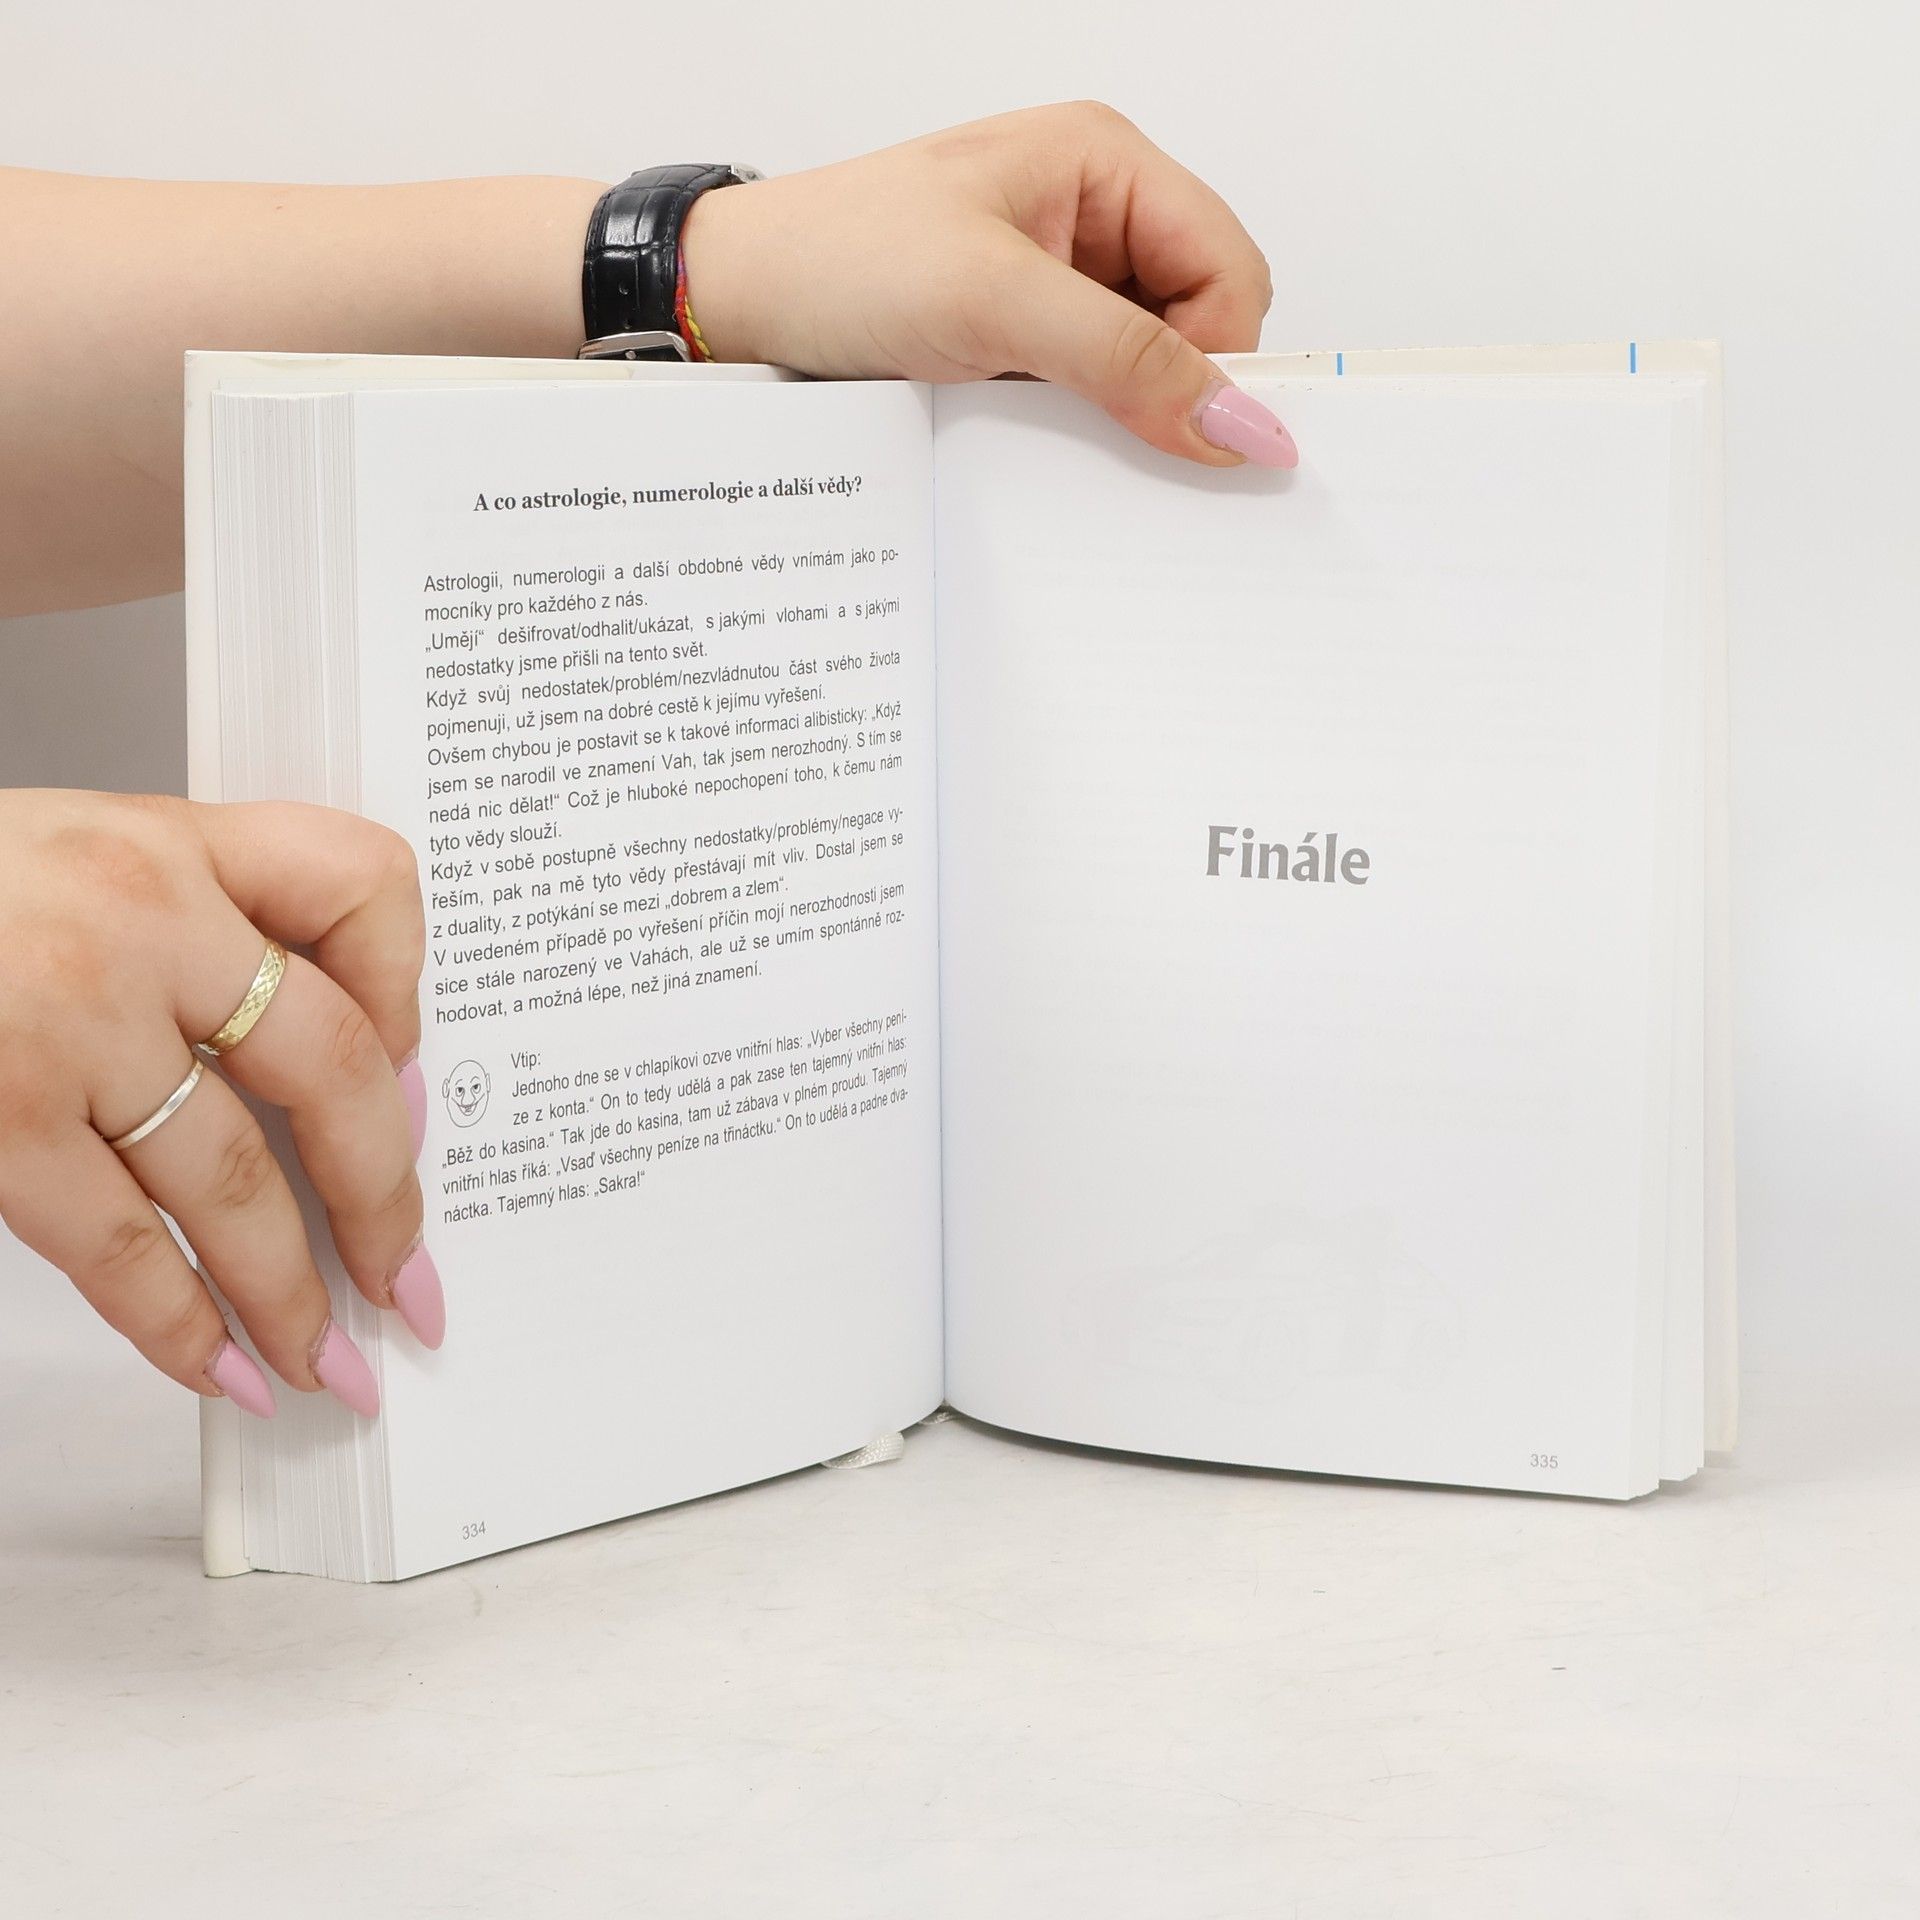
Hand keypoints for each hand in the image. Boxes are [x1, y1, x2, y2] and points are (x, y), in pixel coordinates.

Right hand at [0, 790, 439, 1419]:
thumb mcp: (74, 860)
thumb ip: (191, 935)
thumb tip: (324, 1077)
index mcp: (170, 840)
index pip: (362, 885)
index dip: (408, 991)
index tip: (413, 1076)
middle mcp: (138, 918)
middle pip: (331, 1066)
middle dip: (385, 1196)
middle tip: (407, 1278)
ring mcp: (67, 1022)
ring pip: (235, 1181)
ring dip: (290, 1293)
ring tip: (326, 1359)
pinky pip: (118, 1245)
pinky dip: (178, 1323)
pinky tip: (218, 1369)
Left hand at [683, 101, 1295, 469]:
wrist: (729, 304)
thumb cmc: (837, 260)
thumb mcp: (994, 303)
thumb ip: (1126, 359)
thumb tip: (1241, 423)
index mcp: (1104, 163)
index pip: (1230, 269)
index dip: (1222, 355)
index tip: (1193, 433)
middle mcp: (1089, 217)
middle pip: (1196, 323)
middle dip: (1169, 388)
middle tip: (1113, 435)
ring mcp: (1052, 284)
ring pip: (1143, 369)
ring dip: (1115, 414)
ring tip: (1046, 425)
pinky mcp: (1016, 342)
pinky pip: (1085, 396)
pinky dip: (1073, 428)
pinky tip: (1028, 437)